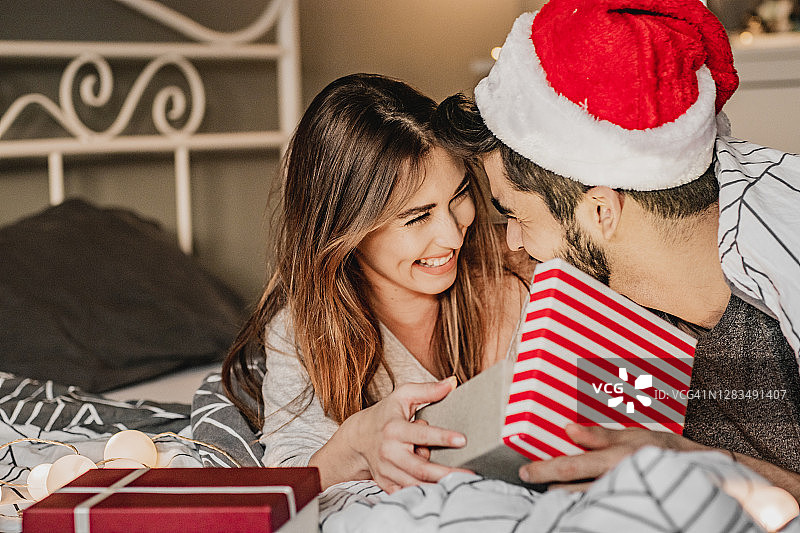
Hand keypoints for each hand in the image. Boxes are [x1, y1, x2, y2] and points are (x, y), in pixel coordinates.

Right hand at [345, 377, 467, 492]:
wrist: (359, 437)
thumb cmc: (386, 414)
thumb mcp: (403, 395)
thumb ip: (428, 390)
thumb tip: (452, 383)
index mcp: (394, 429)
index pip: (421, 434)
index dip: (442, 437)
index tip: (462, 440)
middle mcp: (389, 452)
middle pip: (420, 468)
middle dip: (444, 473)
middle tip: (468, 474)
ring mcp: (387, 470)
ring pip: (415, 483)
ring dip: (437, 485)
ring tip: (460, 484)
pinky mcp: (387, 483)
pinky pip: (407, 493)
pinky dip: (424, 494)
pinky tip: (441, 492)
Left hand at [518, 424, 706, 490]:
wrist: (705, 473)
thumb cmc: (666, 450)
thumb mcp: (632, 435)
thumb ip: (598, 436)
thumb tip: (567, 429)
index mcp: (616, 460)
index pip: (573, 466)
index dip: (546, 469)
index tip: (525, 471)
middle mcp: (619, 481)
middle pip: (574, 491)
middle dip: (550, 490)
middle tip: (530, 484)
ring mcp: (626, 497)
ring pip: (586, 502)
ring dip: (566, 500)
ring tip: (548, 497)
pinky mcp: (631, 507)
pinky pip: (602, 507)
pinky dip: (586, 507)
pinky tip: (577, 507)